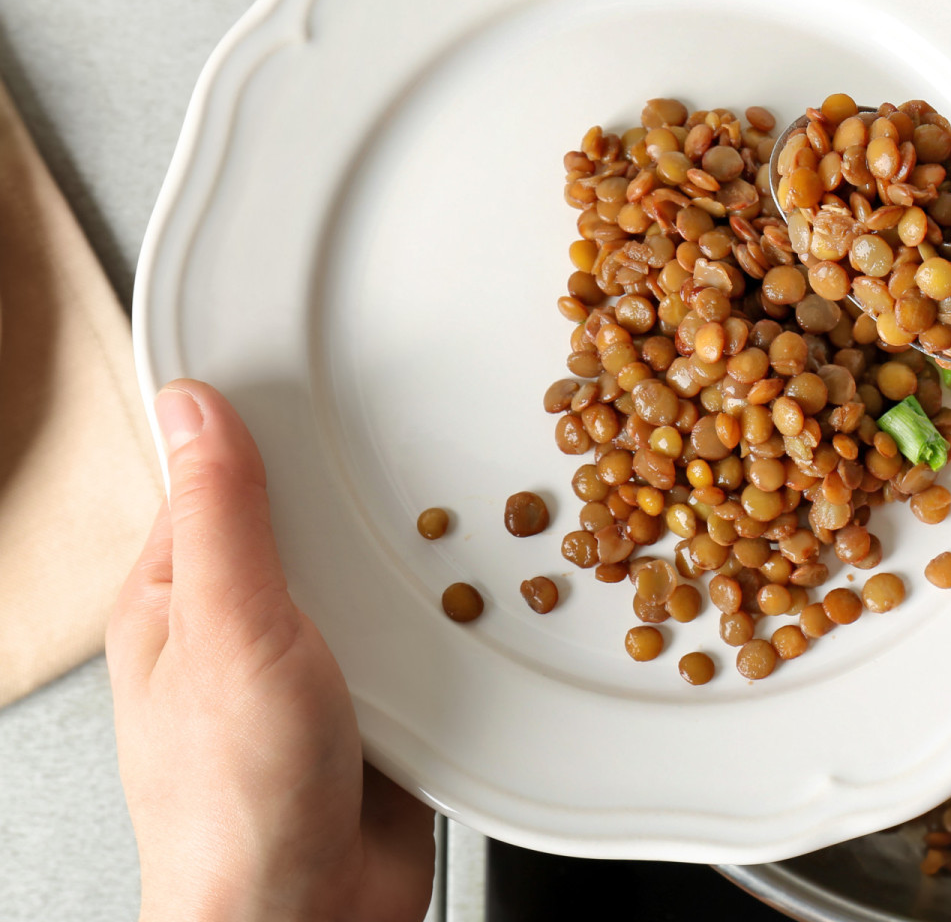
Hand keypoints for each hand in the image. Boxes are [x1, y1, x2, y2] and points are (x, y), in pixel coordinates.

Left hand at [107, 380, 433, 921]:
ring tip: (461, 538)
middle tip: (421, 466)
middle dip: (369, 505)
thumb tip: (192, 407)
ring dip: (419, 571)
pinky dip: (452, 630)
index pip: (223, 475)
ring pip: (380, 579)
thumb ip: (221, 516)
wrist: (308, 917)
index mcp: (182, 595)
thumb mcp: (227, 629)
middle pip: (319, 522)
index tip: (326, 376)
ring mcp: (316, 665)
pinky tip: (474, 616)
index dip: (272, 427)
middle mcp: (247, 624)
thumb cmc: (233, 803)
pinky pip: (425, 640)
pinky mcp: (380, 704)